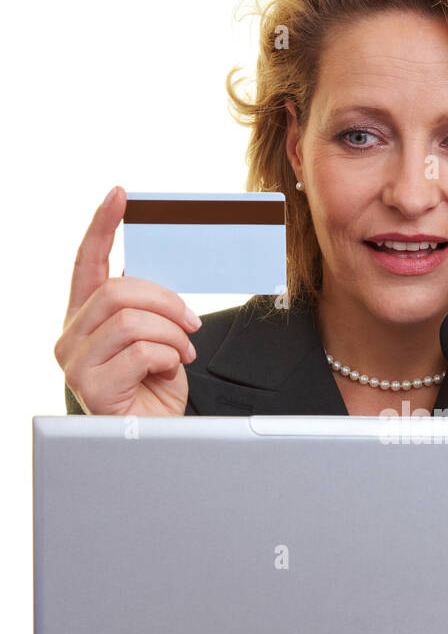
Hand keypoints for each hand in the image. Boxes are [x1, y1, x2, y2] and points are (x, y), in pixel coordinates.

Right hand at [54, 186, 201, 416]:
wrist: (155, 438)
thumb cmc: (152, 389)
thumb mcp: (154, 337)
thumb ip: (146, 306)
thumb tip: (155, 268)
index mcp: (84, 316)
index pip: (87, 262)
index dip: (102, 225)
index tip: (119, 195)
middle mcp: (70, 336)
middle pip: (118, 290)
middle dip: (166, 302)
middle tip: (191, 322)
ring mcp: (74, 363)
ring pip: (131, 321)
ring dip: (171, 334)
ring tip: (182, 352)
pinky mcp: (90, 388)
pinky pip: (140, 352)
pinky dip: (167, 357)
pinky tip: (170, 370)